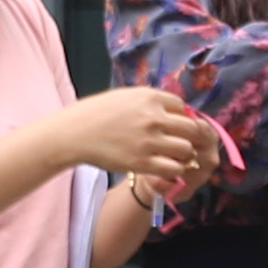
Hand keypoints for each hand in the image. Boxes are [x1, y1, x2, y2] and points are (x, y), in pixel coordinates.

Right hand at [67, 88, 234, 199]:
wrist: (75, 133)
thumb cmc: (98, 113)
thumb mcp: (126, 96)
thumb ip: (151, 101)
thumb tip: (174, 109)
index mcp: (150, 97)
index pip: (183, 107)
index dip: (182, 117)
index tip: (174, 126)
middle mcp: (153, 117)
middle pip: (191, 128)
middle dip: (189, 137)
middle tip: (181, 144)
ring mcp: (149, 141)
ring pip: (186, 150)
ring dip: (183, 155)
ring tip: (173, 157)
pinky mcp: (142, 162)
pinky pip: (173, 168)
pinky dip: (173, 170)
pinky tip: (164, 168)